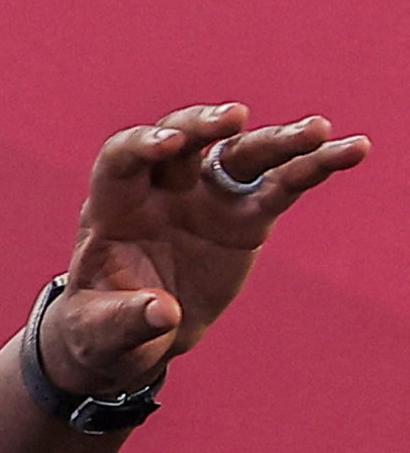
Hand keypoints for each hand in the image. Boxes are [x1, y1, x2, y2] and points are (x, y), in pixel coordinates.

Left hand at [44, 102, 366, 396]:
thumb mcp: (103, 331)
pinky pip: (282, 187)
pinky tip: (350, 151)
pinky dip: (314, 167)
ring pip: (240, 156)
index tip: (171, 143)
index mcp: (113, 207)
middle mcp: (161, 190)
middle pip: (182, 140)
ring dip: (276, 140)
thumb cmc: (103, 326)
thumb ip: (127, 319)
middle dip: (204, 125)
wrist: (136, 335)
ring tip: (318, 130)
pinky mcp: (246, 219)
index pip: (122, 159)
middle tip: (235, 118)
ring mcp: (206, 199)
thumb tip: (163, 313)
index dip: (142, 144)